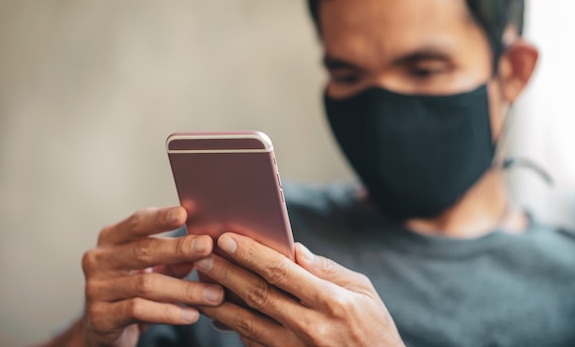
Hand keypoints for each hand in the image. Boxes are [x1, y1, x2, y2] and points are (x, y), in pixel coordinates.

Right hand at [80, 206, 224, 346]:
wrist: (102, 326)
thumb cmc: (131, 287)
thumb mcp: (152, 268)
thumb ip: (173, 258)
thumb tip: (203, 248)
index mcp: (111, 238)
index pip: (136, 223)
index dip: (160, 218)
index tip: (184, 213)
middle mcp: (99, 259)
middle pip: (143, 250)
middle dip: (179, 249)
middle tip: (207, 248)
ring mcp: (96, 288)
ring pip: (146, 284)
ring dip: (185, 289)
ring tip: (214, 294)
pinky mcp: (100, 317)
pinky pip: (139, 310)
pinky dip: (169, 312)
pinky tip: (192, 314)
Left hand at [195, 233, 404, 346]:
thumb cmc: (374, 329)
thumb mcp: (363, 292)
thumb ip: (327, 269)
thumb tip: (294, 249)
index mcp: (330, 301)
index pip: (281, 271)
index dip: (251, 254)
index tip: (227, 238)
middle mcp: (309, 327)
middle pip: (257, 294)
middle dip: (226, 272)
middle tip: (202, 255)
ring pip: (247, 323)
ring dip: (221, 301)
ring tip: (200, 282)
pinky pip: (253, 344)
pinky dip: (234, 327)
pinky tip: (219, 312)